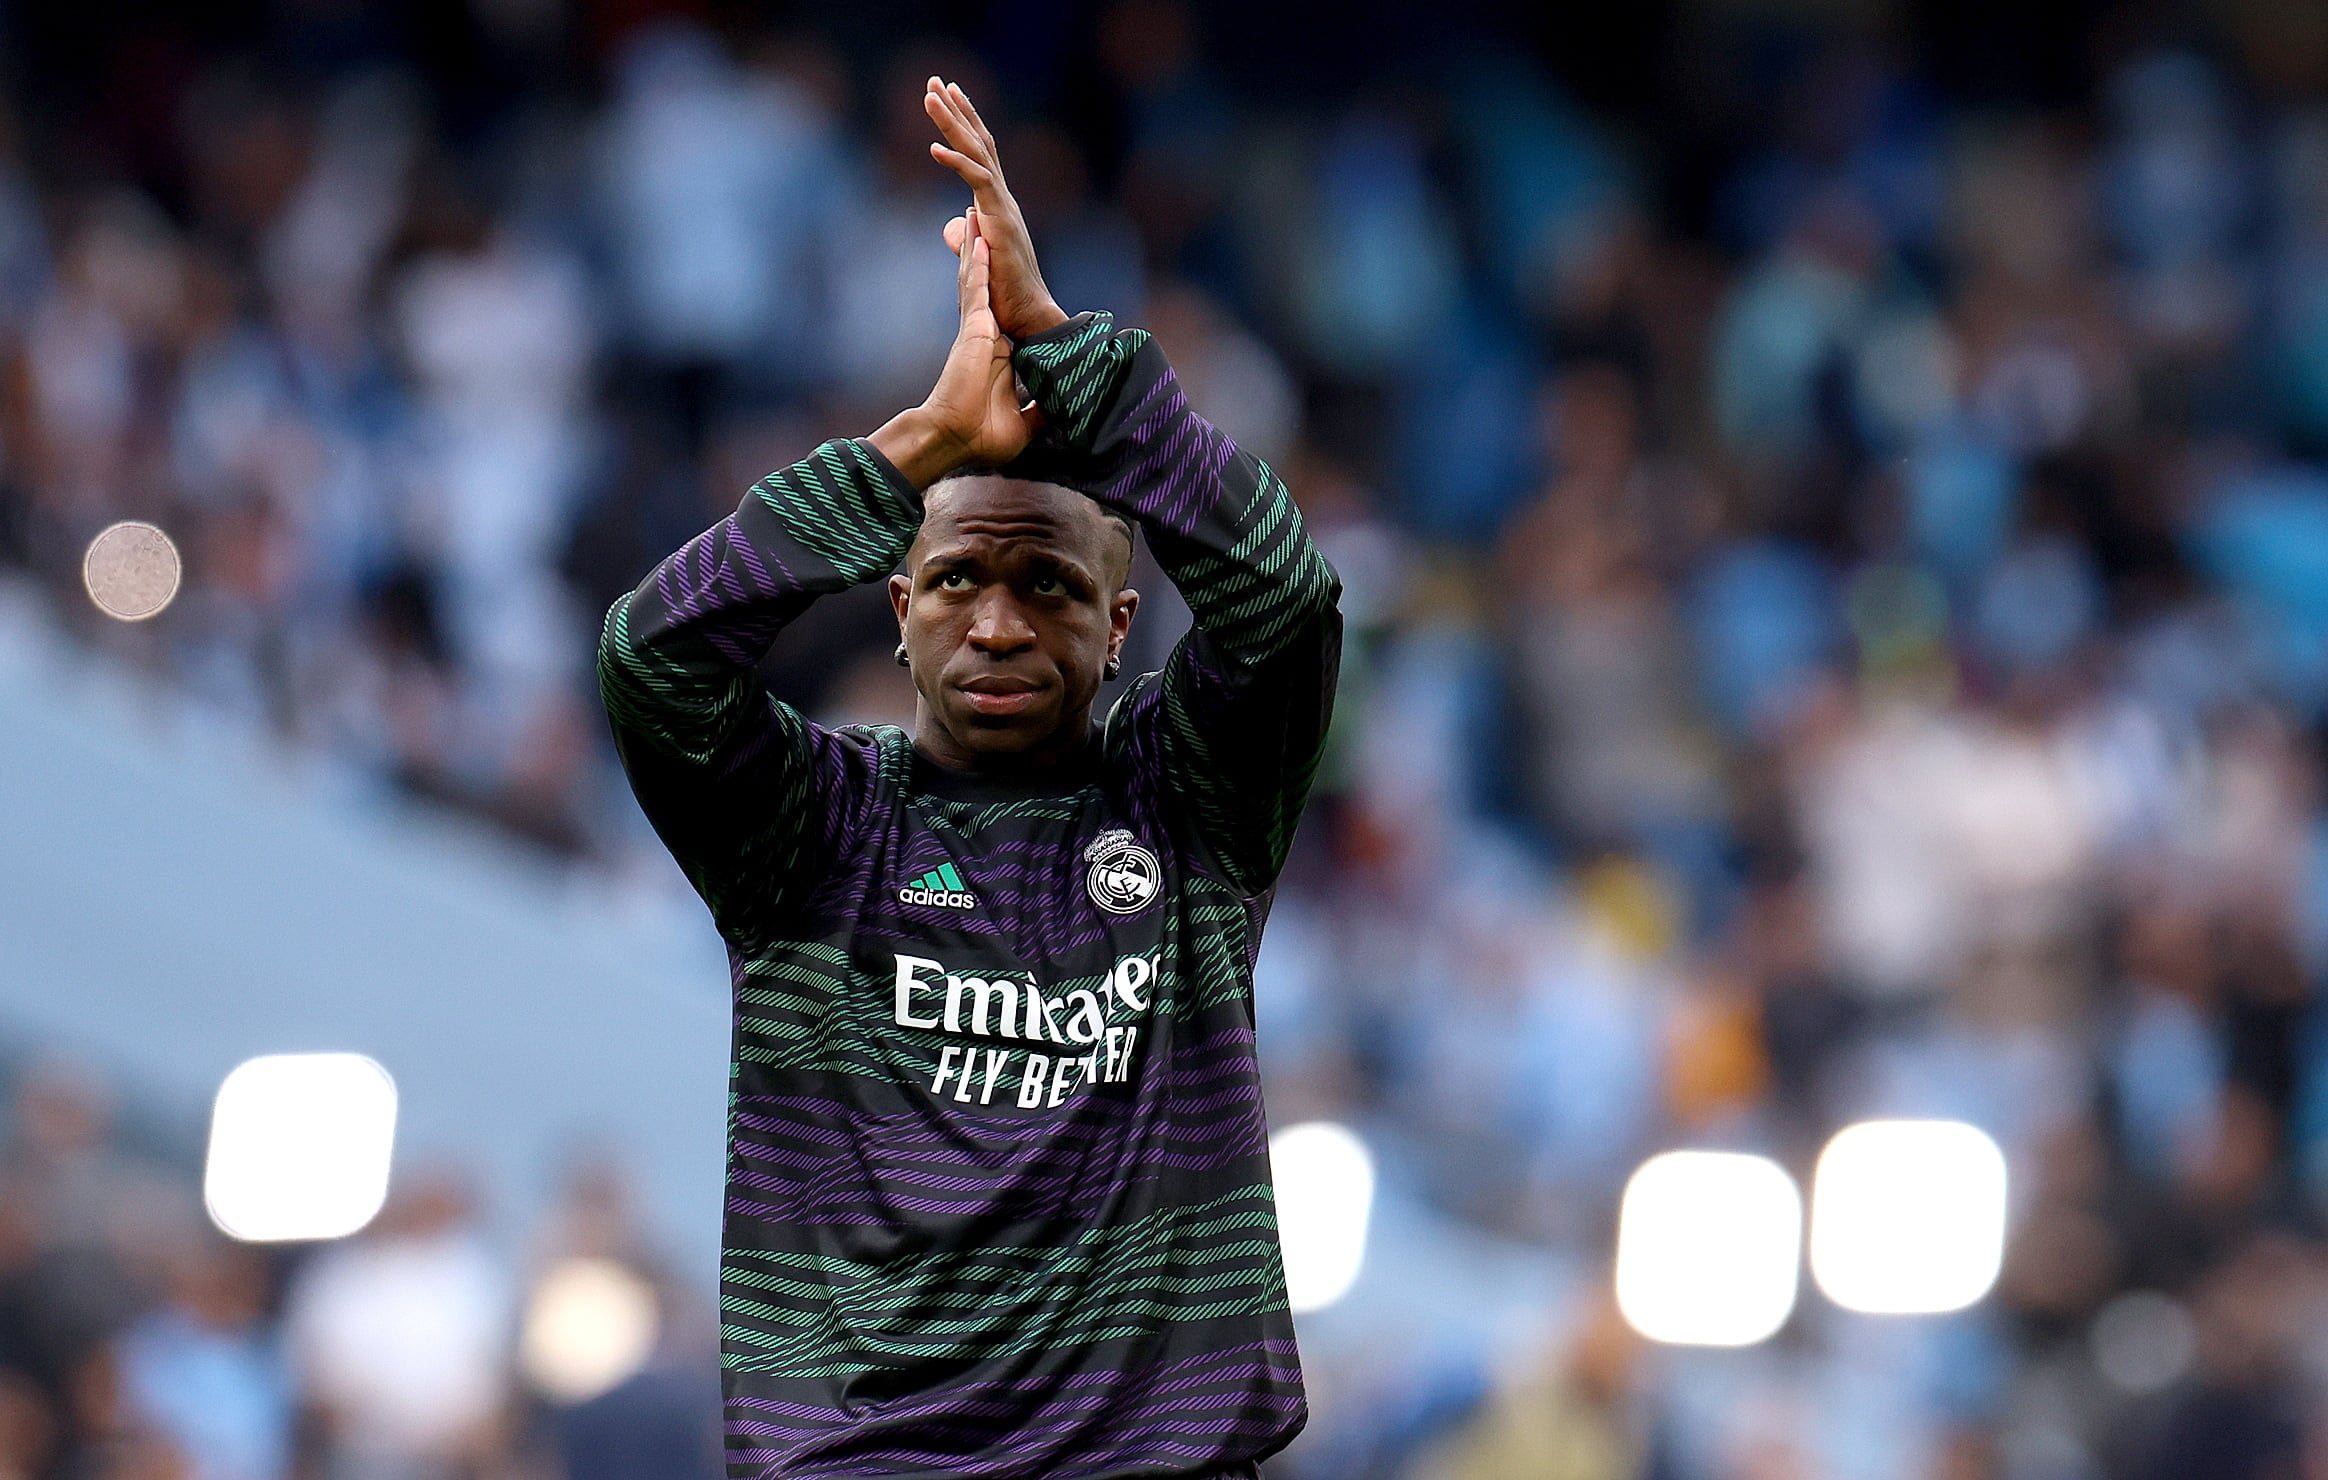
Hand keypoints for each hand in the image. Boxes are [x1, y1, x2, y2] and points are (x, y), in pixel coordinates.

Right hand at [870, 210, 1040, 488]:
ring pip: (975, 280)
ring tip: (974, 216)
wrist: (956, 438)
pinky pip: (975, 290)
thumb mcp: (1024, 422)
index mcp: (993, 353)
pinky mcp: (973, 329)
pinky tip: (979, 240)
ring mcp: (975, 330)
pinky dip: (976, 265)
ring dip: (975, 248)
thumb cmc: (981, 435)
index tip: (1000, 272)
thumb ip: (1041, 412)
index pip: (997, 314)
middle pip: (981, 287)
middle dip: (979, 256)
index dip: (996, 290)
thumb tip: (1063, 415)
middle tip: (977, 224)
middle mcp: (981, 336)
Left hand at [926, 77, 1068, 340]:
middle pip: (979, 143)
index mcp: (997, 204)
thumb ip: (966, 238)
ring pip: (978, 153)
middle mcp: (1002, 199)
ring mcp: (1003, 207)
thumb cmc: (1005, 295)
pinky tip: (932, 147)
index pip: (980, 154)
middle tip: (936, 80)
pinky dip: (956, 163)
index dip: (964, 124)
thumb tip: (952, 226)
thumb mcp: (976, 259)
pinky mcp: (1001, 220)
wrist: (1028, 316)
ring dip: (953, 123)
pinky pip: (978, 181)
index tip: (947, 97)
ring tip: (931, 96)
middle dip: (956, 110)